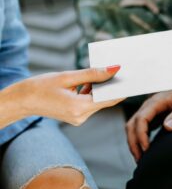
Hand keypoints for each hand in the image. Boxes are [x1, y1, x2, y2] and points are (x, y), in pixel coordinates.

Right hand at [4, 66, 122, 126]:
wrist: (23, 100)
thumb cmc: (41, 86)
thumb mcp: (68, 76)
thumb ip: (92, 74)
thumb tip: (113, 69)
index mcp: (80, 108)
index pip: (109, 100)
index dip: (122, 90)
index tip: (132, 79)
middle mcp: (81, 117)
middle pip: (104, 100)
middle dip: (111, 86)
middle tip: (119, 71)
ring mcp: (79, 118)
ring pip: (97, 101)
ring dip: (99, 89)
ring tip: (104, 73)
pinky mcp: (76, 116)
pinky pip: (89, 104)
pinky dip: (91, 93)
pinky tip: (89, 83)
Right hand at [126, 88, 171, 160]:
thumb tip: (168, 126)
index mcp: (157, 101)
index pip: (141, 118)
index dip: (141, 135)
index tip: (147, 150)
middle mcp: (149, 105)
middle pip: (132, 124)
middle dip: (134, 143)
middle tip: (140, 160)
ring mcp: (149, 111)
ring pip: (133, 127)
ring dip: (134, 143)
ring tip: (140, 160)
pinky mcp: (152, 116)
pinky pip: (139, 128)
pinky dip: (138, 140)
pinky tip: (145, 151)